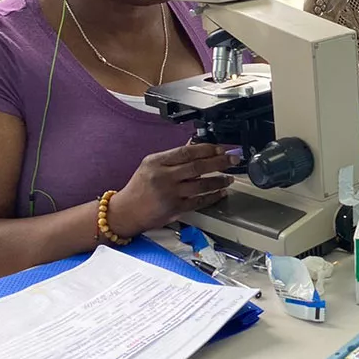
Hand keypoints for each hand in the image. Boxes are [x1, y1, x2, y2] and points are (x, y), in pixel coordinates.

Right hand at [107, 143, 233, 237]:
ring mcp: (170, 194)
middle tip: (232, 160)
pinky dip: (212, 196)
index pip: (187, 152)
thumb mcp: (151, 165)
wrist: (125, 212)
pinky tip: (221, 193)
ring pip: (201, 185)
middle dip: (219, 162)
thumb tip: (195, 146)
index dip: (207, 149)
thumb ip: (173, 157)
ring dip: (219, 180)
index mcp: (157, 162)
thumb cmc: (139, 187)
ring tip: (229, 178)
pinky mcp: (175, 209)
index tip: (221, 149)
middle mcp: (163, 177)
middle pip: (197, 166)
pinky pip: (199, 201)